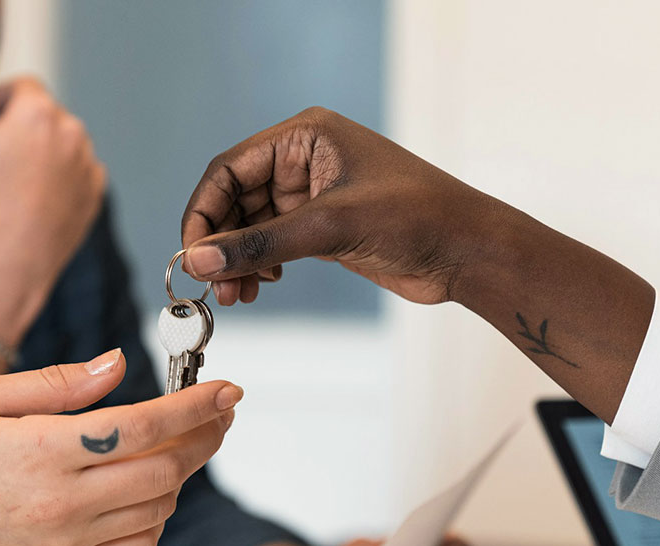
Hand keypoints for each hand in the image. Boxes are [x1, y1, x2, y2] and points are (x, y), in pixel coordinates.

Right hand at [0, 62, 106, 339]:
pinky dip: (60, 180)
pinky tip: (32, 197)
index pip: (22, 86)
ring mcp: (87, 166)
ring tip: (10, 176)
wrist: (6, 266)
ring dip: (41, 151)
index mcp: (38, 113)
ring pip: (63, 145)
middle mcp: (72, 133)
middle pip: (43, 116)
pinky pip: (78, 176)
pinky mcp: (93, 196)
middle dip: (18, 127)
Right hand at [0, 348, 242, 545]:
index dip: (195, 406)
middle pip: (166, 470)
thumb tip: (118, 364)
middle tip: (218, 412)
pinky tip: (147, 488)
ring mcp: (66, 542)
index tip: (228, 389)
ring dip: (182, 473)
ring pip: (158, 508)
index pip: (144, 425)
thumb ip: (57, 383)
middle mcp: (62, 501)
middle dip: (205, 436)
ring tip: (179, 443)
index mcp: (42, 450)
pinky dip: (157, 515)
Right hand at [180, 107, 523, 306]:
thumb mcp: (330, 227)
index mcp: (304, 137)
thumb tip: (200, 259)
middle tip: (214, 284)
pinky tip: (260, 287)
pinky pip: (270, 245)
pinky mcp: (320, 228)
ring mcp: (310, 196)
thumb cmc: (417, 218)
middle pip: (234, 200)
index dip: (204, 211)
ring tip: (237, 294)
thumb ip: (260, 244)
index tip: (193, 253)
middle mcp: (301, 161)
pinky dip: (257, 267)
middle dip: (221, 243)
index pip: (229, 169)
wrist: (466, 252)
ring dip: (237, 261)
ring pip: (249, 227)